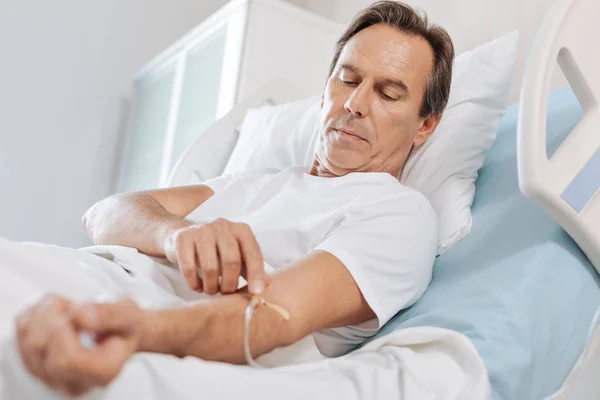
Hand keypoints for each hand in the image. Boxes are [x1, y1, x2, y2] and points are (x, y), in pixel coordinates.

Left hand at [15, 294, 141, 396]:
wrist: (120, 332)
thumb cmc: (124, 326)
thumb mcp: (129, 313)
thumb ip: (111, 314)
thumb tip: (82, 316)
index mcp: (102, 372)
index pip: (66, 359)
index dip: (66, 328)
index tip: (81, 313)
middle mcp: (74, 382)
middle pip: (40, 348)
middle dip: (54, 316)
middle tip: (76, 308)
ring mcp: (52, 377)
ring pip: (28, 342)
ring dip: (45, 313)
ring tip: (69, 309)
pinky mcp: (36, 365)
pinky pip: (20, 336)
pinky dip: (35, 316)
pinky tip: (56, 314)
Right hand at [163, 218, 266, 294]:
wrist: (184, 237)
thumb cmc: (217, 250)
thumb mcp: (238, 256)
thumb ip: (251, 269)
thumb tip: (265, 285)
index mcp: (241, 230)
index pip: (253, 253)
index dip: (256, 274)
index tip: (256, 292)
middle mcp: (223, 226)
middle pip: (231, 260)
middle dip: (230, 283)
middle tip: (226, 292)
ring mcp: (202, 230)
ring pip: (210, 267)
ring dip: (212, 286)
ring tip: (211, 289)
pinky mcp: (183, 239)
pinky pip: (189, 269)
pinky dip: (195, 284)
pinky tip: (197, 286)